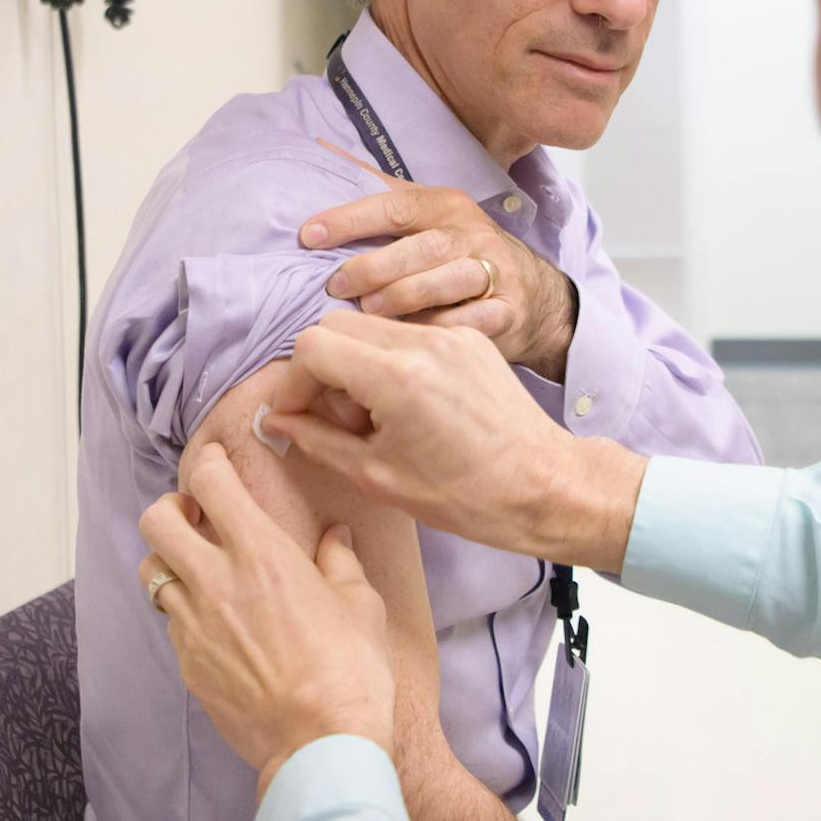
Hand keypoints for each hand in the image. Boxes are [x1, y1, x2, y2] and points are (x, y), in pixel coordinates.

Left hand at [137, 443, 395, 796]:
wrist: (320, 744)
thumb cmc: (350, 670)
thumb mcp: (361, 605)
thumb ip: (340, 562)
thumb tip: (335, 538)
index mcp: (261, 554)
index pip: (211, 483)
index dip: (210, 463)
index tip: (218, 463)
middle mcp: (216, 582)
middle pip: (157, 521)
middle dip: (171, 508)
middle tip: (197, 517)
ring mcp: (194, 626)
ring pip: (152, 573)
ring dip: (170, 562)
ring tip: (199, 572)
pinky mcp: (187, 665)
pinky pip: (171, 624)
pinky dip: (184, 613)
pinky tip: (216, 626)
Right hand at [263, 312, 646, 570]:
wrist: (544, 487)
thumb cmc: (466, 495)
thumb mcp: (377, 475)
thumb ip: (317, 439)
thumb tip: (277, 419)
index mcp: (396, 376)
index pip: (312, 346)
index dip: (293, 383)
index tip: (297, 415)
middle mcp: (422, 341)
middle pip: (336, 325)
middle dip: (322, 369)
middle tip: (338, 419)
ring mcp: (450, 335)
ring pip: (370, 326)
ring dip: (355, 363)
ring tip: (374, 417)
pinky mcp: (469, 339)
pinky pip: (408, 334)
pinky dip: (390, 361)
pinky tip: (406, 407)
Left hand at [304, 147, 577, 380]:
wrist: (532, 295)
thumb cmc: (459, 255)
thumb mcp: (426, 218)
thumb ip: (379, 195)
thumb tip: (321, 150)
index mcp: (446, 207)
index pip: (395, 205)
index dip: (350, 219)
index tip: (309, 236)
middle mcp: (473, 235)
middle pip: (423, 246)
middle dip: (375, 266)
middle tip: (335, 287)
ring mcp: (496, 272)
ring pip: (448, 281)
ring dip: (404, 297)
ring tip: (369, 311)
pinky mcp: (508, 311)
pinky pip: (471, 322)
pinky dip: (438, 330)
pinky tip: (409, 341)